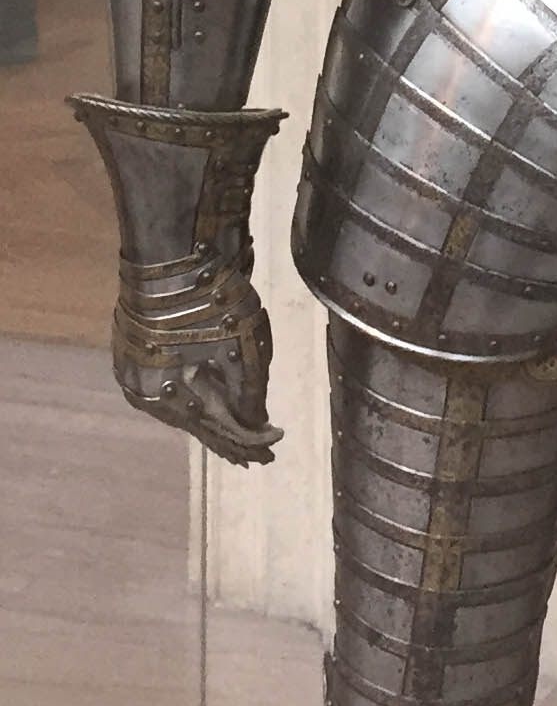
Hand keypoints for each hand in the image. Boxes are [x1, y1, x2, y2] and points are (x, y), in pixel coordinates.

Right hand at [112, 257, 283, 466]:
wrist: (170, 254)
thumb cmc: (210, 302)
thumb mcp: (243, 350)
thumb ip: (249, 395)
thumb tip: (255, 427)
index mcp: (171, 398)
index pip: (217, 431)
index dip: (247, 442)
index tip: (273, 449)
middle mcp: (147, 393)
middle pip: (197, 422)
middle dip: (228, 434)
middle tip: (256, 450)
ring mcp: (137, 370)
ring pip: (181, 404)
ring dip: (209, 416)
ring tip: (234, 430)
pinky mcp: (135, 349)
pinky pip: (171, 383)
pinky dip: (192, 393)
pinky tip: (206, 398)